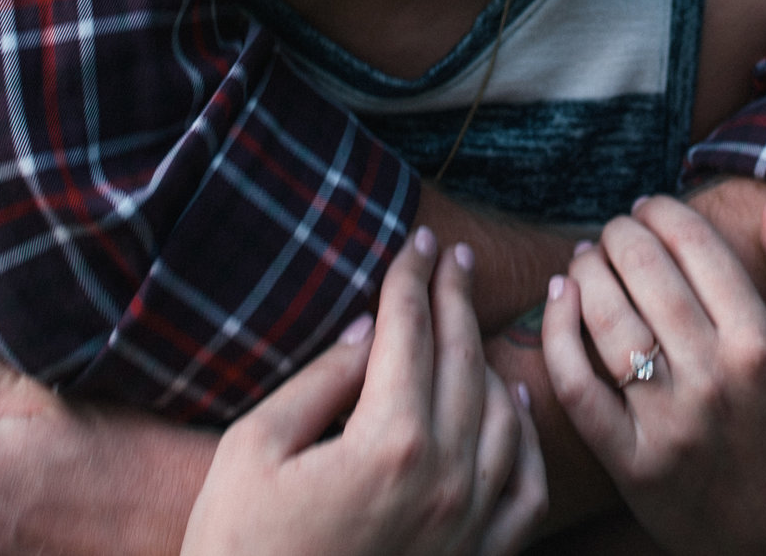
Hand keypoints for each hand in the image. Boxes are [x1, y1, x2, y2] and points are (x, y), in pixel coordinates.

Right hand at [181, 227, 546, 555]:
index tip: (419, 240)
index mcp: (389, 442)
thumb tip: (371, 329)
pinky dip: (528, 439)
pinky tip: (516, 408)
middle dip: (456, 300)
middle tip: (453, 258)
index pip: (411, 333)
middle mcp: (445, 478)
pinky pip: (525, 490)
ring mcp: (468, 524)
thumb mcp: (251, 451)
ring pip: (506, 416)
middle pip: (464, 361)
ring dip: (492, 358)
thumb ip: (319, 381)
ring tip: (474, 324)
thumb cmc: (238, 549)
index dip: (413, 278)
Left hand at [541, 194, 765, 555]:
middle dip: (623, 232)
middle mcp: (712, 384)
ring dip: (587, 270)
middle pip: (647, 274)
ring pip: (607, 320)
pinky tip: (559, 297)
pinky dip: (557, 333)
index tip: (651, 205)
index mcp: (763, 350)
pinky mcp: (628, 461)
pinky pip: (575, 385)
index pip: (697, 248)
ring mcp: (666, 425)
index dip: (665, 212)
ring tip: (589, 256)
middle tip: (618, 227)